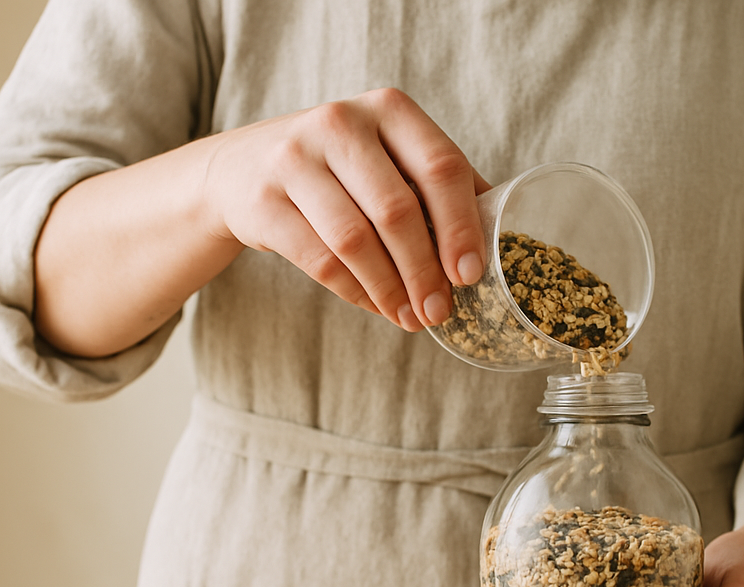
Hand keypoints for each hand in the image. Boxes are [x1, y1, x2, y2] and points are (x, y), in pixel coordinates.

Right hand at [201, 88, 488, 330]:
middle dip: (425, 272)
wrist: (242, 168)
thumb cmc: (341, 170)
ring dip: (391, 291)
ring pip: (356, 240)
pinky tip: (377, 308)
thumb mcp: (389, 159)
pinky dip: (356, 293)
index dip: (461, 227)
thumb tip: (499, 235)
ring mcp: (294, 158)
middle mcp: (340, 123)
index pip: (440, 168)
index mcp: (388, 110)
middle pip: (397, 210)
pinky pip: (321, 260)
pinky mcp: (262, 199)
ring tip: (411, 319)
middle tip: (440, 312)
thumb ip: (439, 187)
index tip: (470, 275)